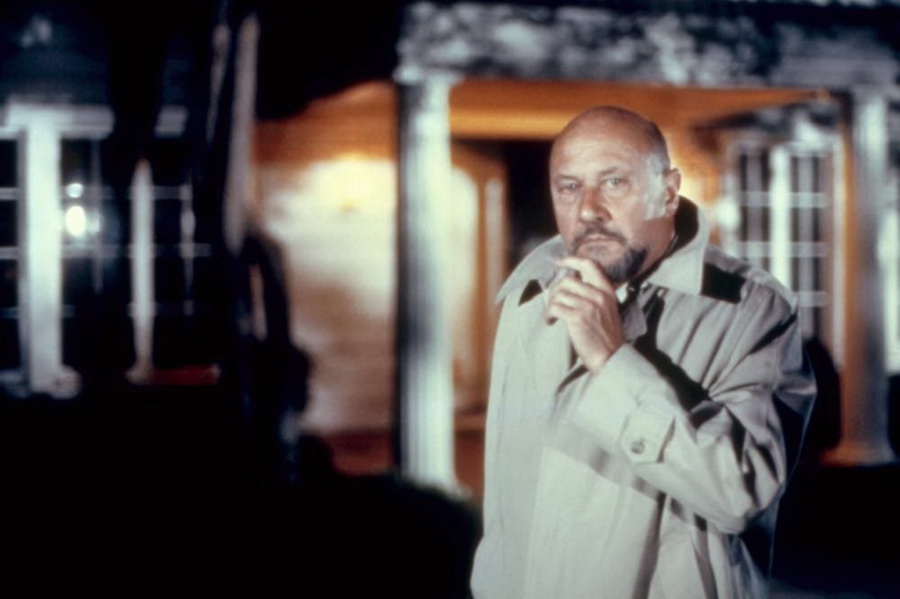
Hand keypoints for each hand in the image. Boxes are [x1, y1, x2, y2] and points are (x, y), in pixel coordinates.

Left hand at [546, 256, 624, 372]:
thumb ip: (594, 296)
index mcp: (607, 291)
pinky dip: (548, 314)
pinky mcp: (577, 318)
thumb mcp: (608, 310)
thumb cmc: (607, 337)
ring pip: (559, 294)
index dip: (572, 260)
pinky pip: (554, 308)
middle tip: (554, 303)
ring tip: (552, 316)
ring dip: (551, 305)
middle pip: (567, 281)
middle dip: (556, 291)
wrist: (612, 358)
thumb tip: (570, 285)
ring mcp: (588, 306)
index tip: (560, 262)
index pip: (590, 265)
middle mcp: (598, 295)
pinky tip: (550, 321)